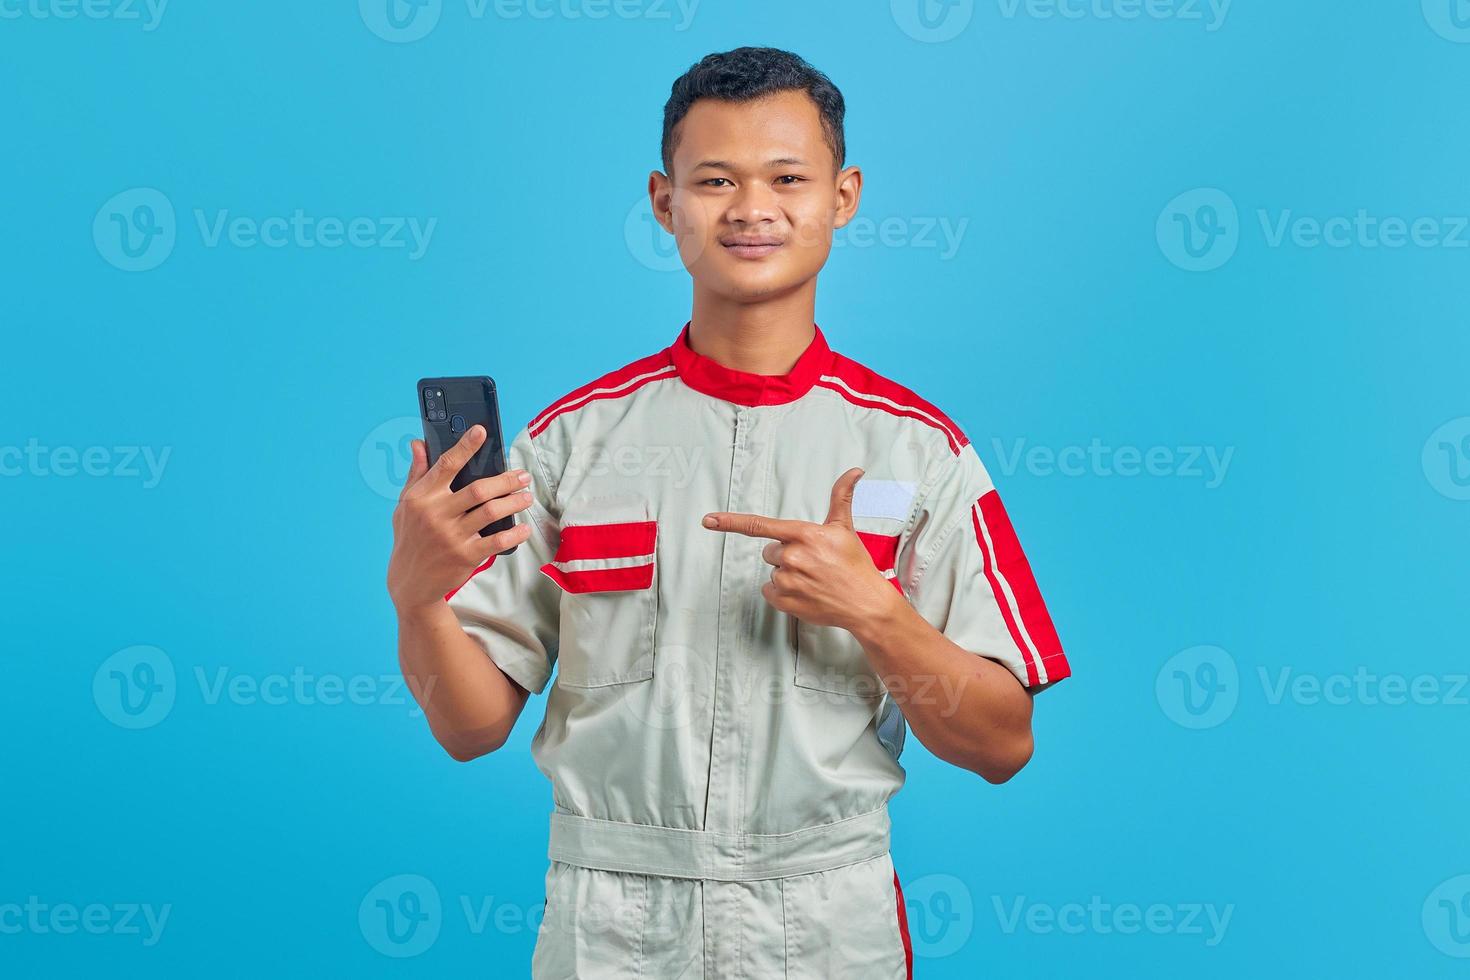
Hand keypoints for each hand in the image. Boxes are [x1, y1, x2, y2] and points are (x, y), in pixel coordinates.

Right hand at [386, 424, 534, 612]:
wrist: (410, 582)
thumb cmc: (411, 538)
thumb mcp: (406, 505)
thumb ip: (416, 474)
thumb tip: (418, 443)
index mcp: (422, 497)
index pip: (446, 465)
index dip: (465, 446)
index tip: (481, 431)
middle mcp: (436, 514)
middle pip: (478, 489)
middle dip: (506, 480)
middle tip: (523, 476)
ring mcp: (451, 536)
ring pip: (491, 512)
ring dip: (514, 502)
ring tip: (527, 497)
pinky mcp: (465, 556)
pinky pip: (496, 541)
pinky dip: (514, 533)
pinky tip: (524, 527)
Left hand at [700, 467, 895, 632]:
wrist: (865, 603)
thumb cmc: (855, 565)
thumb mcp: (845, 528)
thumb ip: (841, 497)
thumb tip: (855, 471)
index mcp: (803, 535)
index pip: (759, 525)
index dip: (730, 522)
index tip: (708, 520)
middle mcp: (792, 557)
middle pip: (769, 551)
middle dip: (786, 555)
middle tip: (812, 562)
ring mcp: (788, 581)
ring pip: (772, 572)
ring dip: (788, 575)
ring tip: (813, 579)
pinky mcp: (785, 602)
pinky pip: (770, 591)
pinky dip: (784, 593)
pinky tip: (805, 592)